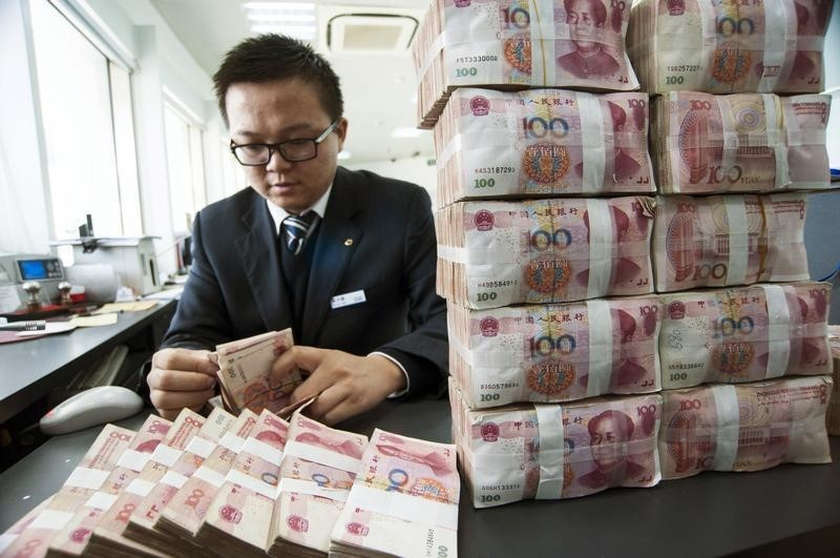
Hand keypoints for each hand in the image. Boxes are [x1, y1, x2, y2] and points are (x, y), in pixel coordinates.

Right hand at [148, 348, 217, 419]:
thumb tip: (217, 360)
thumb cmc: (194, 369)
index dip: (195, 364)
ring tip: (209, 392)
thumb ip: (207, 359)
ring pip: (165, 399)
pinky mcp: (163, 413)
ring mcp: (155, 397)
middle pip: (166, 379)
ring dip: (193, 396)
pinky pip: (172, 414)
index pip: (172, 359)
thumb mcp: (200, 358)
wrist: (191, 382)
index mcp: (160, 359)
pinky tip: (203, 401)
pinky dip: (191, 408)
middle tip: (212, 382)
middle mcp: (153, 378)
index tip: (213, 369)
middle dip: (194, 382)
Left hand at [272, 347, 405, 423]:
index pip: (296, 354)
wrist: (382, 373)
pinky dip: (321, 423)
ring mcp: (346, 388)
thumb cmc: (350, 368)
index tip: (271, 380)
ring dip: (306, 417)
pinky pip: (330, 419)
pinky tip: (319, 422)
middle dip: (293, 405)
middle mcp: (334, 370)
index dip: (279, 366)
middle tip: (287, 410)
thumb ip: (310, 370)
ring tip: (302, 418)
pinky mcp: (354, 404)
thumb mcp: (331, 360)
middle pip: (303, 393)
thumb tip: (282, 389)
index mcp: (325, 355)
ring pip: (316, 409)